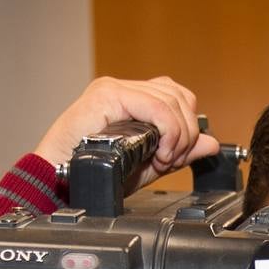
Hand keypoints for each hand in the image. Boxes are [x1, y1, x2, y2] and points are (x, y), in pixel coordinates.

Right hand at [33, 76, 221, 188]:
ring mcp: (114, 89)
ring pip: (171, 100)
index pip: (178, 97)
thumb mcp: (148, 164)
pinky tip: (158, 153)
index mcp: (132, 99)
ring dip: (177, 136)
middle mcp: (123, 88)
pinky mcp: (107, 94)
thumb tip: (211, 143)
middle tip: (171, 161)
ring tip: (162, 160)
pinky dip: (167, 132)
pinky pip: (155, 107)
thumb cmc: (93, 173)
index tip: (177, 157)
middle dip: (186, 134)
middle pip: (180, 96)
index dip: (188, 127)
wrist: (58, 180)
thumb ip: (179, 151)